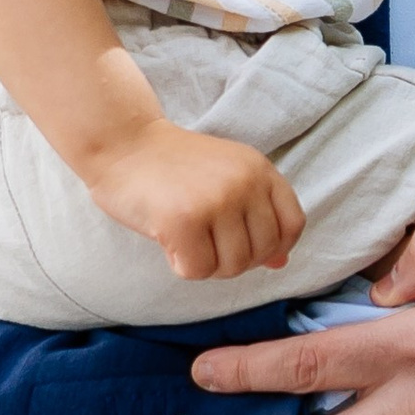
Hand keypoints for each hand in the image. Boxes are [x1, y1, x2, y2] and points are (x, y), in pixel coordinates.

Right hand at [84, 121, 304, 283]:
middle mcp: (244, 183)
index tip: (242, 244)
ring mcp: (216, 201)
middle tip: (203, 241)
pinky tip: (168, 240)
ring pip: (231, 267)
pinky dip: (181, 265)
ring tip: (185, 238)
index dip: (272, 247)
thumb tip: (281, 263)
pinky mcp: (184, 220)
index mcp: (259, 169)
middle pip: (261, 253)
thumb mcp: (226, 178)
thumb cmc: (172, 167)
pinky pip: (198, 271)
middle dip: (232, 259)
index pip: (291, 226)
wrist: (123, 143)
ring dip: (206, 264)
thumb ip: (257, 216)